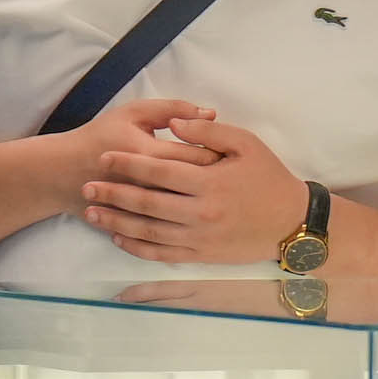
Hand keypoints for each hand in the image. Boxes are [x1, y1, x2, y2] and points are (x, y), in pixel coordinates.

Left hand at [86, 102, 306, 263]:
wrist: (292, 223)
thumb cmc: (269, 177)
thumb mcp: (246, 143)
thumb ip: (208, 131)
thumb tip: (174, 122)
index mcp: (209, 182)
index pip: (158, 171)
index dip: (127, 164)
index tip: (103, 158)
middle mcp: (200, 213)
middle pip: (146, 202)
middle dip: (112, 194)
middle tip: (86, 187)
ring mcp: (199, 238)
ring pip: (148, 231)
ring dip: (117, 221)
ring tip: (92, 213)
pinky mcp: (201, 256)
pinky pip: (162, 253)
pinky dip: (137, 247)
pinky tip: (119, 237)